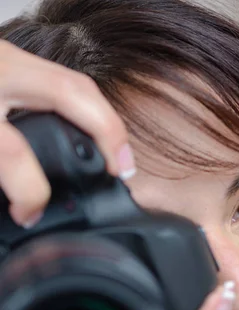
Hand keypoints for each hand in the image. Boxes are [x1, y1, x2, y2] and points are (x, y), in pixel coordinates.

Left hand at [0, 39, 134, 226]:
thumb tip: (15, 211)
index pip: (12, 152)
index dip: (29, 194)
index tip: (29, 216)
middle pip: (73, 94)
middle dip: (108, 135)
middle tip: (122, 172)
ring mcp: (4, 60)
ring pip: (71, 82)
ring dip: (100, 119)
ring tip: (115, 155)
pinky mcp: (6, 62)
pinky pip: (53, 82)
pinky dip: (76, 108)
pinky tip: (81, 132)